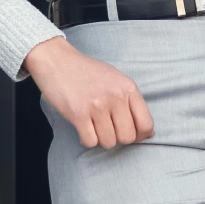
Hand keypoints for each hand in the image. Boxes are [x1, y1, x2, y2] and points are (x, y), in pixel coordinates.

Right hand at [24, 35, 154, 149]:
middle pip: (128, 137)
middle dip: (118, 138)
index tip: (133, 135)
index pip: (146, 124)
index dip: (141, 136)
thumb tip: (147, 132)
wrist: (57, 61)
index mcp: (128, 88)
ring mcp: (97, 106)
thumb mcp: (116, 79)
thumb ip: (131, 101)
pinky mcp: (78, 114)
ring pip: (109, 142)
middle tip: (109, 129)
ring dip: (101, 139)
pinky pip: (90, 141)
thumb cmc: (87, 72)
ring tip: (94, 126)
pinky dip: (87, 139)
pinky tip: (84, 128)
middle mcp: (115, 97)